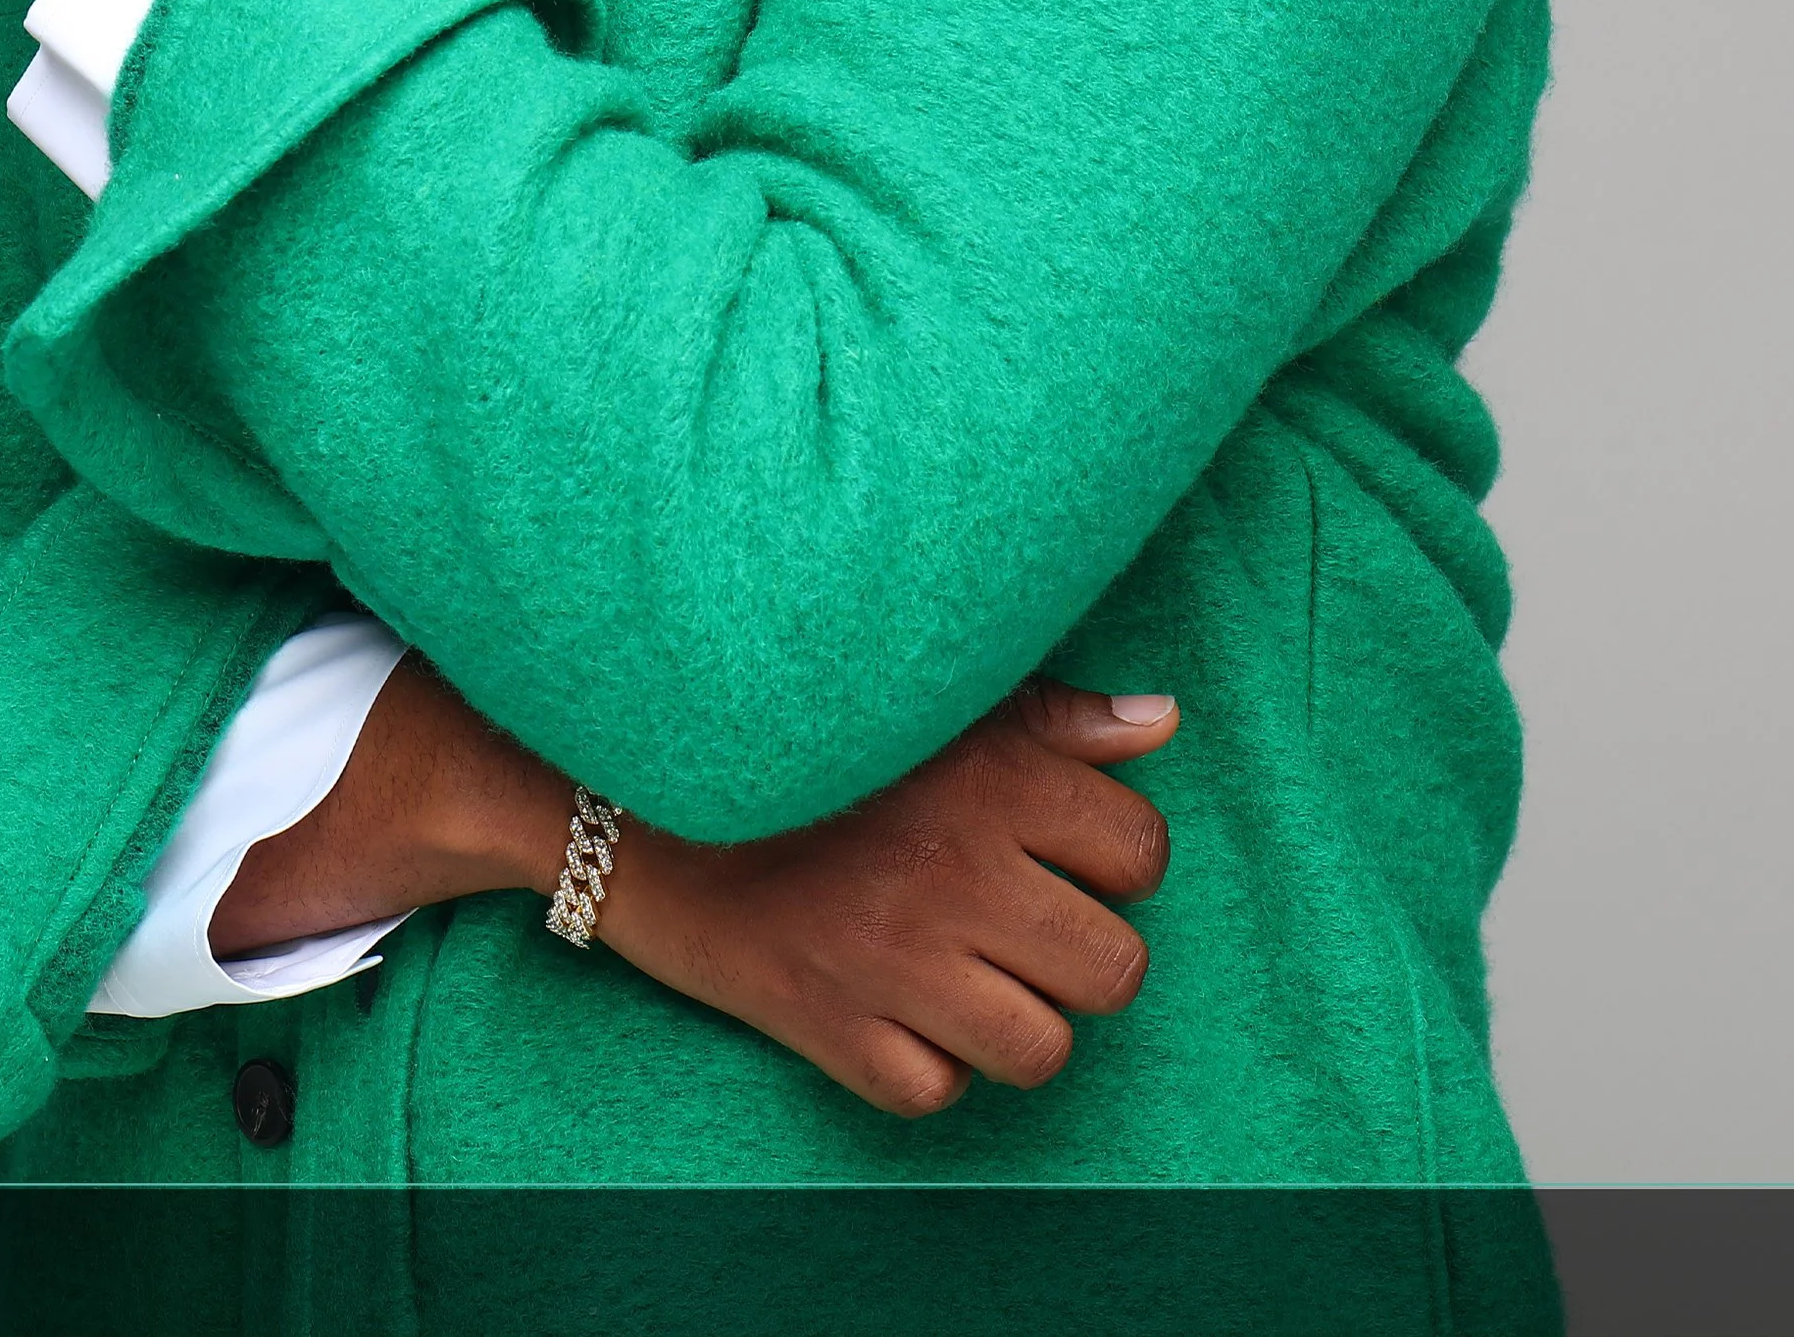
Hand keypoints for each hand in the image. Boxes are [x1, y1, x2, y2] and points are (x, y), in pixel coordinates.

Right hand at [594, 679, 1176, 1114]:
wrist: (631, 791)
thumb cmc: (800, 738)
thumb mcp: (929, 702)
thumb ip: (1051, 718)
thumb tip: (1162, 724)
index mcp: (988, 775)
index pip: (1140, 851)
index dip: (1112, 858)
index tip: (1058, 850)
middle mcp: (956, 869)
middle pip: (1113, 969)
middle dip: (1080, 954)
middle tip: (1018, 922)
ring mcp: (894, 958)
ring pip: (1043, 1049)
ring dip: (1014, 1020)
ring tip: (966, 974)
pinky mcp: (832, 1028)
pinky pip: (939, 1092)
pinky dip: (923, 1064)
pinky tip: (891, 1006)